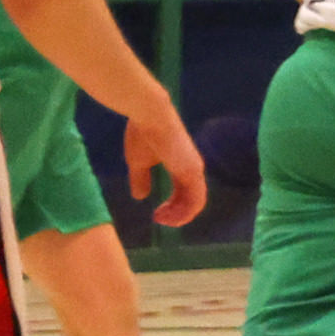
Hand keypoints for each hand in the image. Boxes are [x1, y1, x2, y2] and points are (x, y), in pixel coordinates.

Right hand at [127, 102, 210, 228]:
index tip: (157, 214)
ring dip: (179, 217)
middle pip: (191, 201)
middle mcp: (192, 169)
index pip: (184, 193)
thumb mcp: (138, 162)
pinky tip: (167, 216)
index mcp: (182, 167)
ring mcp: (194, 170)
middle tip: (158, 220)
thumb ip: (141, 179)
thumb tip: (140, 196)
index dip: (173, 208)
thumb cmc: (144, 134)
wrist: (149, 115)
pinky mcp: (192, 170)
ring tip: (160, 220)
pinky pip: (196, 200)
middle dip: (175, 215)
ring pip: (195, 204)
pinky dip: (184, 213)